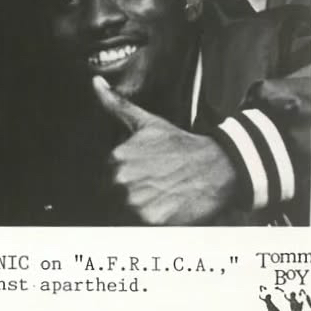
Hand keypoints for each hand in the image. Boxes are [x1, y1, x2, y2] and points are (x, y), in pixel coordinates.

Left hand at [93, 76, 237, 223]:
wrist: (216, 167)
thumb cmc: (179, 145)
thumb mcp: (146, 122)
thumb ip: (116, 104)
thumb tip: (95, 82)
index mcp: (115, 158)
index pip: (105, 180)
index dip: (123, 181)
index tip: (142, 177)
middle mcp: (120, 180)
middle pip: (112, 199)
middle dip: (129, 197)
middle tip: (154, 189)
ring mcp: (135, 202)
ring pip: (124, 215)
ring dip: (138, 211)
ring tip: (160, 199)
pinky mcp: (152, 222)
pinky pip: (139, 229)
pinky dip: (149, 223)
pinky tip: (165, 210)